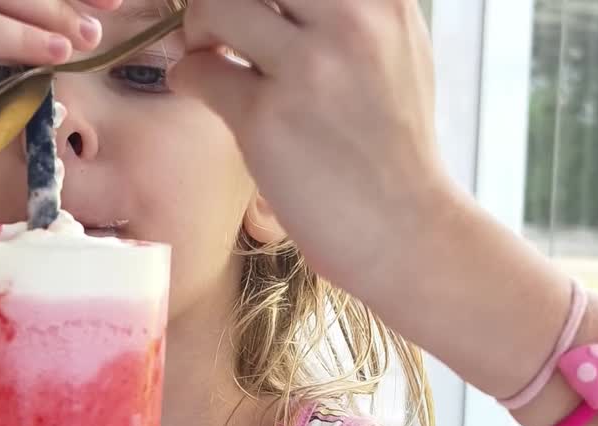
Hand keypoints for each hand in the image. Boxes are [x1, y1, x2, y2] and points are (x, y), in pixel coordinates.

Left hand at [169, 0, 451, 298]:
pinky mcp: (267, 120)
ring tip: (209, 53)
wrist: (408, 232)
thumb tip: (285, 0)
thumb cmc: (394, 147)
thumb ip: (354, 8)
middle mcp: (350, 22)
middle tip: (220, 20)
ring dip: (197, 28)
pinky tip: (204, 91)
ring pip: (214, 5)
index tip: (253, 9)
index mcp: (383, 0)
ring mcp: (309, 70)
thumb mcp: (397, 50)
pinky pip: (197, 72)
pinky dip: (188, 77)